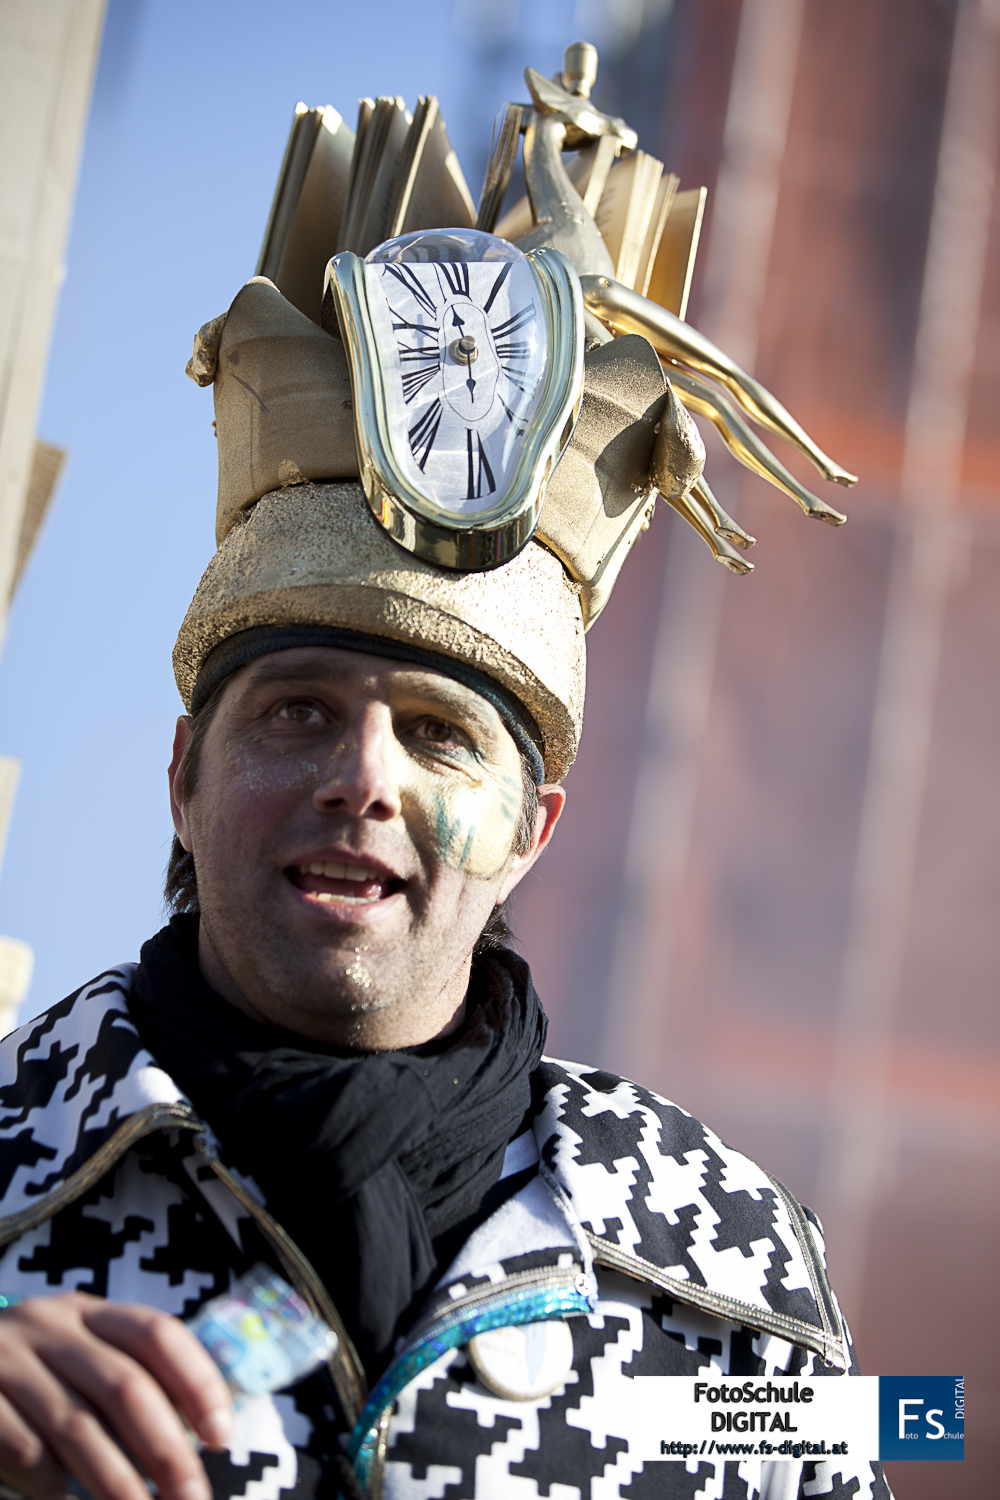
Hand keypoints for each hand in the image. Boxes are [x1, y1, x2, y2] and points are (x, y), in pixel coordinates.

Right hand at [0, 1293, 233, 1499]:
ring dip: (118, 1482)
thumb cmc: (32, 1373)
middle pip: (125, 1386)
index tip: (221, 1436)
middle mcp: (51, 1328)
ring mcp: (9, 1363)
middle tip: (191, 1498)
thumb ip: (124, 1378)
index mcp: (89, 1313)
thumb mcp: (76, 1356)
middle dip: (166, 1450)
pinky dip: (54, 1486)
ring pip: (78, 1428)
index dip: (197, 1382)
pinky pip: (27, 1452)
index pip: (158, 1334)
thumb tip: (195, 1437)